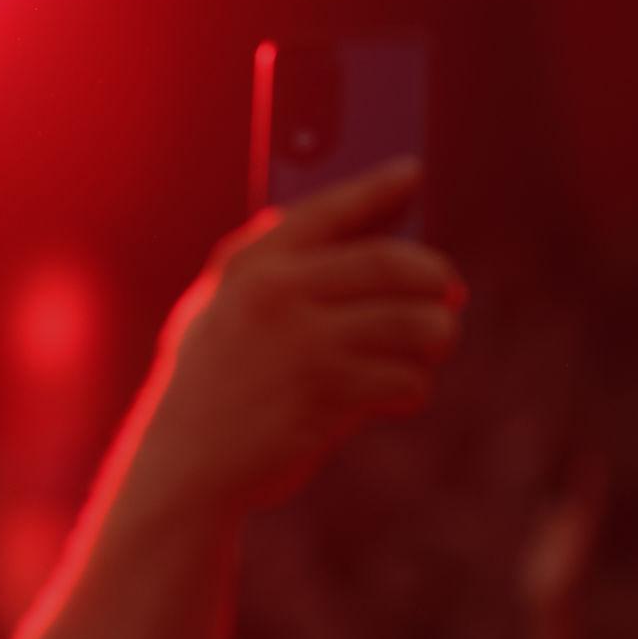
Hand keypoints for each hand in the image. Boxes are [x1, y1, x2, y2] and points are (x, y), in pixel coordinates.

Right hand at [144, 158, 463, 513]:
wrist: (186, 465)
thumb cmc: (207, 386)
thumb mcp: (212, 309)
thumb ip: (251, 261)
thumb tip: (299, 218)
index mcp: (250, 266)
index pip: (326, 210)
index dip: (376, 189)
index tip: (412, 173)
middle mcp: (277, 293)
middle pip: (391, 263)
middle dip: (435, 278)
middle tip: (450, 293)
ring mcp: (303, 343)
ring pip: (414, 323)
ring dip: (435, 338)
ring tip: (428, 349)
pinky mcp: (328, 394)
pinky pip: (405, 378)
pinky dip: (411, 388)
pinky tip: (393, 397)